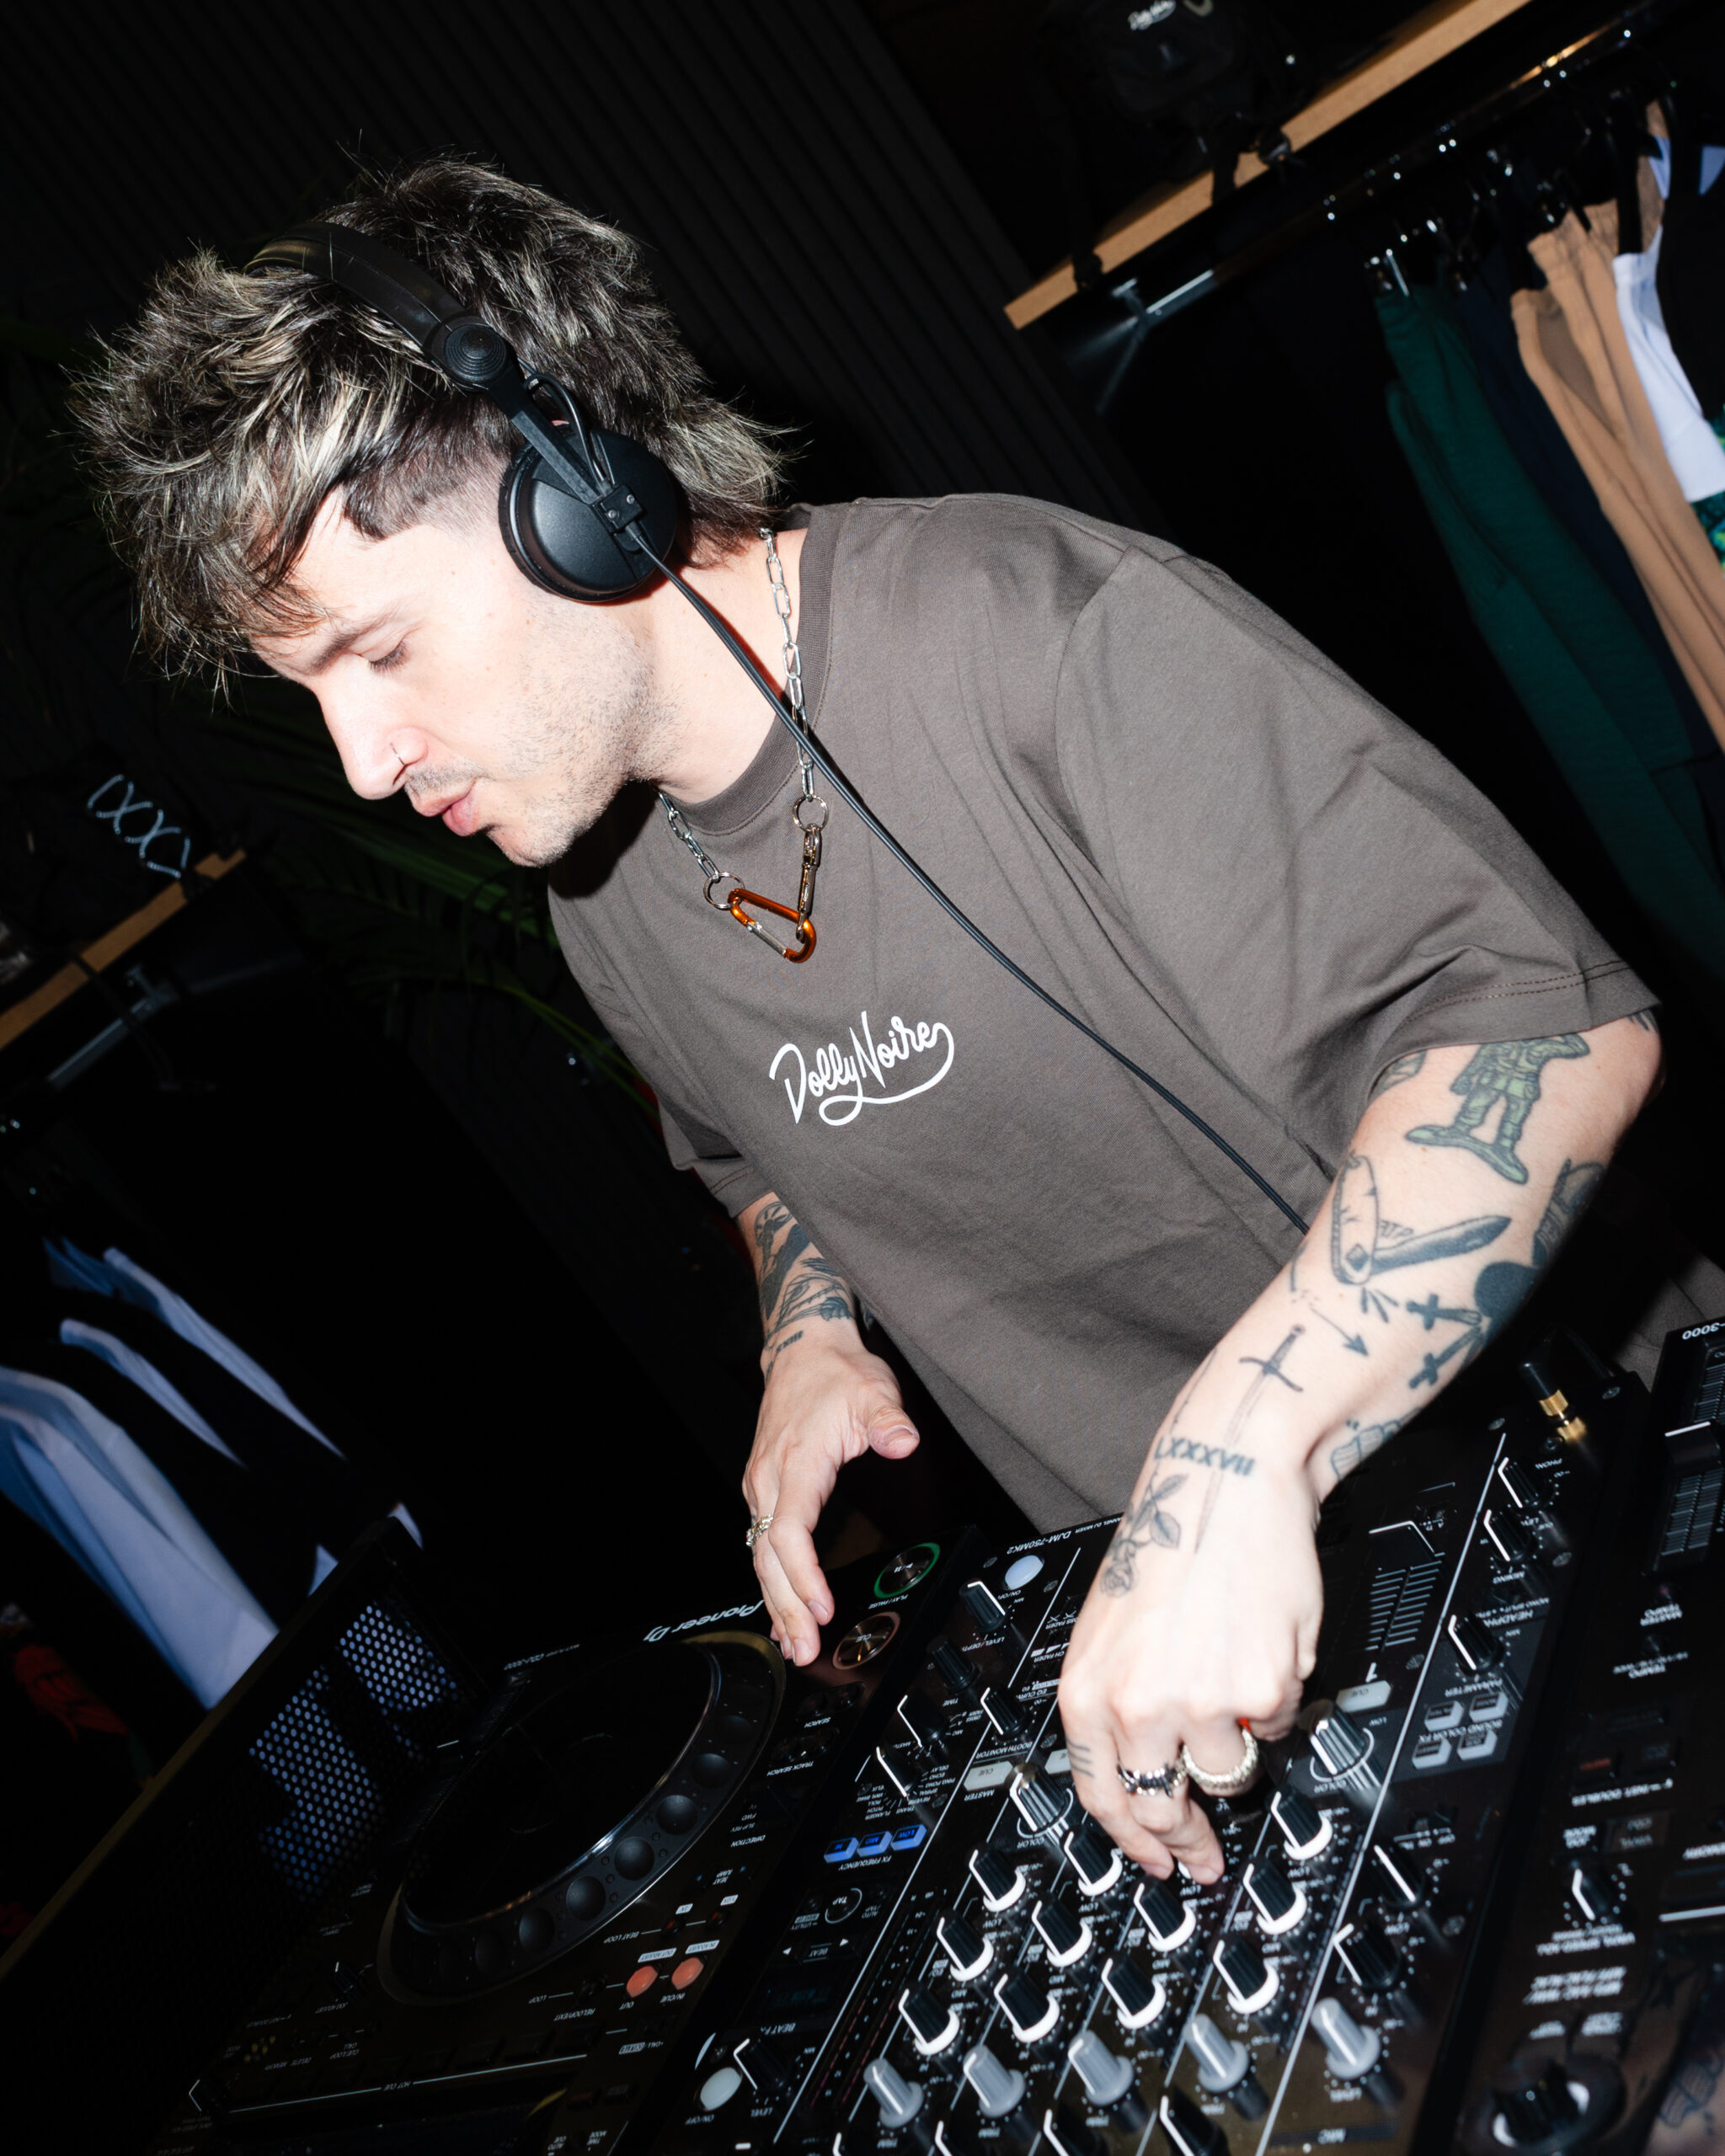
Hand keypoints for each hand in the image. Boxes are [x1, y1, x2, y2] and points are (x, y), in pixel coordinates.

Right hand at [743, 1330, 918, 1665]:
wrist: (804, 1351)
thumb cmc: (837, 1373)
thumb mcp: (872, 1390)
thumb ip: (888, 1420)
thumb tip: (904, 1441)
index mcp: (795, 1462)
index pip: (790, 1530)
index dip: (803, 1574)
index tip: (821, 1605)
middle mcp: (769, 1479)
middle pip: (769, 1556)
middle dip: (786, 1607)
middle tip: (805, 1649)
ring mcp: (763, 1485)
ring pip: (761, 1555)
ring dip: (776, 1602)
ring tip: (793, 1644)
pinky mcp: (766, 1489)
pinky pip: (763, 1544)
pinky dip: (770, 1582)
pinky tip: (779, 1612)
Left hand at [1056, 1453, 1319, 1882]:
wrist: (1223, 1484)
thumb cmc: (1169, 1545)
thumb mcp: (1109, 1633)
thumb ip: (1118, 1704)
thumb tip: (1143, 1774)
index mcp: (1088, 1689)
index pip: (1099, 1798)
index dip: (1131, 1843)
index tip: (1157, 1865)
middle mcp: (1137, 1705)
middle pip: (1162, 1807)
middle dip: (1188, 1838)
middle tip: (1206, 1851)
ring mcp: (1200, 1704)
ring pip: (1227, 1773)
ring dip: (1235, 1748)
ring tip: (1233, 1686)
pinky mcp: (1260, 1693)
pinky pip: (1273, 1728)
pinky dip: (1274, 1701)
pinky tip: (1260, 1649)